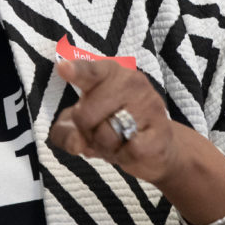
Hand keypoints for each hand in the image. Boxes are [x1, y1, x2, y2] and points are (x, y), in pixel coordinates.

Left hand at [48, 58, 180, 184]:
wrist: (157, 147)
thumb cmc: (114, 128)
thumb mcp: (80, 127)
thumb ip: (66, 134)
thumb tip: (76, 143)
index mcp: (109, 73)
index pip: (91, 71)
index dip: (77, 71)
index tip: (63, 68)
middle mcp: (131, 82)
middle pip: (85, 115)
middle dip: (86, 131)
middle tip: (101, 130)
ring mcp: (149, 105)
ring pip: (107, 135)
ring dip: (105, 147)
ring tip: (117, 141)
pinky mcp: (161, 131)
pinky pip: (130, 150)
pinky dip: (124, 156)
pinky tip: (132, 150)